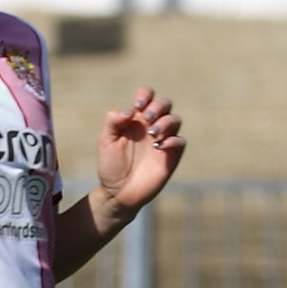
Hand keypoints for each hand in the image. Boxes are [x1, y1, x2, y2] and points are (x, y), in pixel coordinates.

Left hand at [96, 86, 185, 216]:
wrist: (118, 192)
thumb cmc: (111, 165)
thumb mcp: (106, 141)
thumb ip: (113, 122)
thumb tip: (129, 110)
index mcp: (135, 119)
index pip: (146, 96)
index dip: (145, 94)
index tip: (137, 105)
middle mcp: (150, 126)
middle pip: (165, 104)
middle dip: (158, 106)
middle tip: (146, 119)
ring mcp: (162, 140)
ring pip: (175, 120)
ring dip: (165, 122)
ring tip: (152, 135)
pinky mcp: (171, 156)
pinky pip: (180, 141)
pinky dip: (172, 140)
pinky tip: (158, 147)